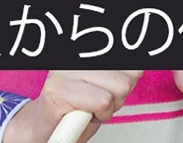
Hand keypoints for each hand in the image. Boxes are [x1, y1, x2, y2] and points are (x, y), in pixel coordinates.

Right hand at [2, 70, 142, 142]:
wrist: (44, 129)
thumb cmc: (76, 111)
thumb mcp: (104, 88)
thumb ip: (121, 77)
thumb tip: (138, 68)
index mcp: (85, 54)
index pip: (125, 60)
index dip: (127, 79)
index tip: (109, 89)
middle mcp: (73, 59)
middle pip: (125, 78)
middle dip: (117, 98)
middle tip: (97, 104)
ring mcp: (64, 72)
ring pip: (117, 89)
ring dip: (109, 107)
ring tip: (90, 108)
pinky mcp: (59, 90)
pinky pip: (103, 101)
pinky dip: (100, 114)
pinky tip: (84, 115)